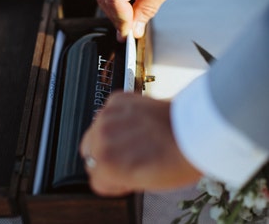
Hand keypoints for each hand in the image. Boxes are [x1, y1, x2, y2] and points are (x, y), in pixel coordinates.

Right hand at [80, 92, 200, 195]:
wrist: (193, 130)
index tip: (124, 176)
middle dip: (106, 156)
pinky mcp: (118, 99)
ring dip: (110, 135)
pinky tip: (136, 122)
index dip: (113, 180)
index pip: (96, 178)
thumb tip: (110, 171)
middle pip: (89, 153)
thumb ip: (117, 177)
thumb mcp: (143, 184)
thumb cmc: (176, 160)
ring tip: (134, 137)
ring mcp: (108, 114)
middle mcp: (101, 137)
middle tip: (127, 157)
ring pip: (96, 131)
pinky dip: (118, 117)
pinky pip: (108, 112)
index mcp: (106, 164)